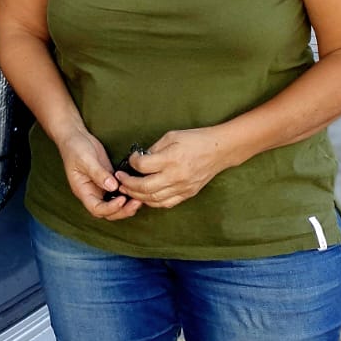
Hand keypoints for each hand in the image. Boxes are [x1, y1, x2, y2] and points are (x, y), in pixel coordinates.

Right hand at [55, 127, 140, 220]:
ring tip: (140, 198)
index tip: (121, 199)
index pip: (96, 209)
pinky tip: (137, 189)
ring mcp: (101, 188)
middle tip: (137, 202)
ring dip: (128, 205)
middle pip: (108, 212)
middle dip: (123, 210)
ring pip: (115, 205)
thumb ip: (98, 173)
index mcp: (83, 191)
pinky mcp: (109, 180)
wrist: (75, 137)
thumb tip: (113, 187)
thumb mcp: (85, 159)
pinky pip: (119, 193)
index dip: (110, 208)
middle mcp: (92, 193)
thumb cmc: (75, 148)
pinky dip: (129, 194)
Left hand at [114, 127, 230, 208]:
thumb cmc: (195, 140)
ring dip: (137, 195)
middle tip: (120, 179)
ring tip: (127, 189)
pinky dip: (152, 202)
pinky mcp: (187, 194)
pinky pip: (166, 203)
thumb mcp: (171, 136)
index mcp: (171, 159)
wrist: (220, 150)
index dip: (132, 162)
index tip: (131, 159)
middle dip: (128, 184)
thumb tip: (139, 159)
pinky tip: (144, 196)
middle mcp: (176, 176)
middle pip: (144, 187)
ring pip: (153, 199)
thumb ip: (154, 149)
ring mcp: (183, 187)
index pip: (143, 166)